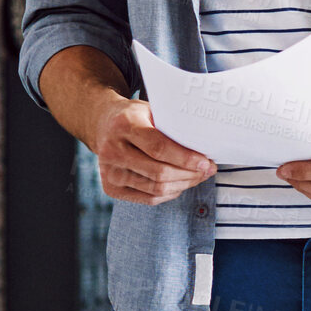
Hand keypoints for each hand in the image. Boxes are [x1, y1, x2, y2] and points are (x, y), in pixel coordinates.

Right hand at [93, 97, 215, 204]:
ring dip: (184, 184)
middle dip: (190, 174)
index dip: (186, 158)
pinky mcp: (110, 188)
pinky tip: (181, 183)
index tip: (205, 162)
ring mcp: (109, 172)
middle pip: (159, 172)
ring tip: (198, 176)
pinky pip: (149, 199)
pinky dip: (170, 193)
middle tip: (208, 169)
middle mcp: (112, 150)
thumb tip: (205, 145)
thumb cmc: (134, 117)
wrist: (103, 124)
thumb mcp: (151, 110)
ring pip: (156, 189)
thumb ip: (172, 126)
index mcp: (124, 125)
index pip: (158, 148)